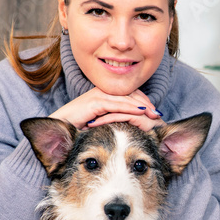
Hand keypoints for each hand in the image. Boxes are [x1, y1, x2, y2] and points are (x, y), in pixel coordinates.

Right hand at [49, 87, 163, 130]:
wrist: (60, 127)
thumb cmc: (80, 127)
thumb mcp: (102, 122)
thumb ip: (115, 120)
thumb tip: (134, 128)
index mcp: (106, 94)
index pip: (131, 94)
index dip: (144, 102)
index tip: (156, 114)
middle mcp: (103, 91)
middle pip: (132, 93)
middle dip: (147, 104)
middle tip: (159, 115)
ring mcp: (99, 95)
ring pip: (126, 97)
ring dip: (142, 106)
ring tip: (154, 115)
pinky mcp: (94, 102)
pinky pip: (117, 104)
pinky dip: (131, 108)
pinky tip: (142, 113)